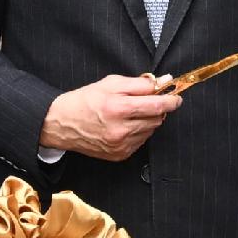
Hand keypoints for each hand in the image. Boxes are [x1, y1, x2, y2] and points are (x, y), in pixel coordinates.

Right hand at [44, 73, 184, 161]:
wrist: (62, 124)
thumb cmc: (85, 100)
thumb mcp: (110, 83)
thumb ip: (140, 83)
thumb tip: (163, 82)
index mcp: (118, 108)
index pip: (157, 106)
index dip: (171, 100)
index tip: (176, 97)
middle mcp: (121, 130)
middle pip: (157, 119)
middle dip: (157, 108)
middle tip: (147, 101)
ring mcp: (121, 145)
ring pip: (150, 130)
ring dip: (148, 120)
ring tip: (130, 113)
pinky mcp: (120, 155)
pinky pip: (141, 141)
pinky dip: (138, 132)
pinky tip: (124, 125)